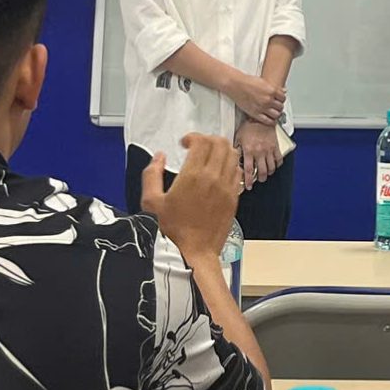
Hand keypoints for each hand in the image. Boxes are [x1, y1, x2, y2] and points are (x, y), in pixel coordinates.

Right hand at [141, 134, 242, 262]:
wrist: (194, 252)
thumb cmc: (172, 230)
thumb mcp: (152, 202)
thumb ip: (152, 175)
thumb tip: (159, 156)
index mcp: (193, 176)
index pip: (202, 141)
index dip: (193, 137)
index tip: (185, 143)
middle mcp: (213, 178)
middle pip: (220, 143)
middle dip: (209, 139)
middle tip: (198, 147)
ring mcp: (227, 187)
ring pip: (233, 155)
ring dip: (222, 150)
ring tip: (210, 157)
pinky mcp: (234, 198)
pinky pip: (238, 172)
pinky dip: (230, 165)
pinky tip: (219, 172)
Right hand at [224, 71, 286, 124]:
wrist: (236, 85)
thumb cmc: (248, 82)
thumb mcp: (264, 82)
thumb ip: (274, 88)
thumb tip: (283, 91)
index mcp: (271, 91)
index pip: (283, 98)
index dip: (281, 99)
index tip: (279, 100)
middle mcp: (268, 100)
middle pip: (280, 107)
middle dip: (279, 107)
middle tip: (276, 106)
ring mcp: (262, 108)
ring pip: (276, 115)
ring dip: (276, 114)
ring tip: (273, 112)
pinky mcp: (255, 114)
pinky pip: (268, 121)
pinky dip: (271, 121)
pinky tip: (270, 119)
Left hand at [238, 118, 281, 187]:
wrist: (260, 118)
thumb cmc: (248, 126)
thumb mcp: (238, 138)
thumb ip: (237, 149)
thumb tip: (234, 158)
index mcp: (249, 151)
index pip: (248, 170)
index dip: (248, 180)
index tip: (249, 186)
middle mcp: (259, 152)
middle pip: (262, 171)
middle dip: (261, 178)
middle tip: (259, 179)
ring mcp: (268, 150)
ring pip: (271, 167)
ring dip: (269, 173)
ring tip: (267, 173)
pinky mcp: (275, 146)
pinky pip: (279, 159)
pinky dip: (278, 164)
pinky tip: (275, 165)